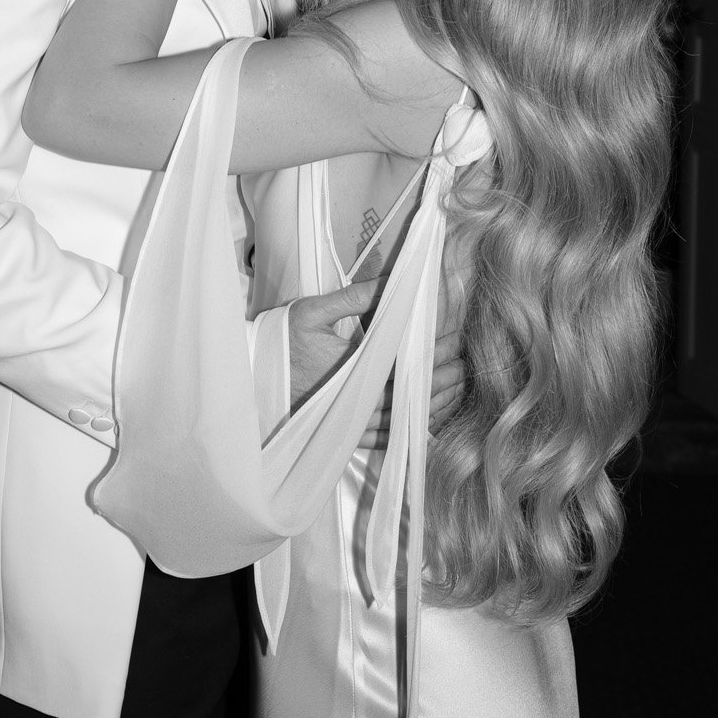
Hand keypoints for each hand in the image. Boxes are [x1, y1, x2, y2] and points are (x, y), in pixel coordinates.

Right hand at [289, 274, 467, 452]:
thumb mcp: (312, 312)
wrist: (252, 382)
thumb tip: (393, 280)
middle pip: (413, 391)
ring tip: (457, 387)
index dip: (434, 350)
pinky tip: (429, 418)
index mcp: (356, 367)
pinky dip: (413, 428)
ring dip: (435, 403)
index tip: (455, 338)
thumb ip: (355, 298)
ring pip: (406, 418)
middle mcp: (360, 399)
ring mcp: (355, 422)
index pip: (408, 361)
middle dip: (443, 377)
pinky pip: (390, 437)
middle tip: (465, 362)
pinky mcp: (348, 435)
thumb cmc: (281, 344)